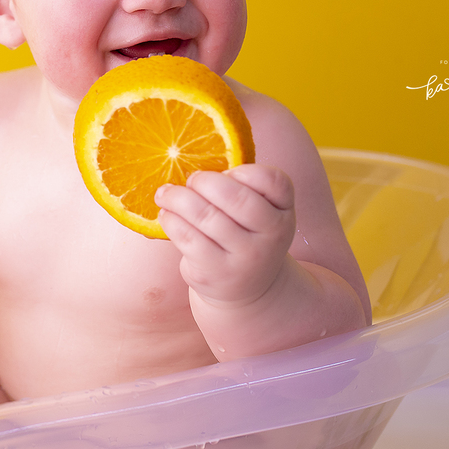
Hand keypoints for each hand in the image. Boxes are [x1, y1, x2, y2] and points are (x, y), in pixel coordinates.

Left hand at [154, 163, 295, 307]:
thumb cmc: (247, 236)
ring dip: (178, 198)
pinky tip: (166, 215)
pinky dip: (171, 220)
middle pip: (236, 198)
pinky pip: (188, 237)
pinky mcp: (216, 272)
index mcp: (284, 212)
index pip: (274, 181)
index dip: (246, 171)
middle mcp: (271, 236)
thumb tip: (191, 158)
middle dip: (205, 181)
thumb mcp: (261, 213)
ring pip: (206, 216)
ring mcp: (245, 257)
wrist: (250, 290)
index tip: (228, 171)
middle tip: (191, 179)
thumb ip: (244, 188)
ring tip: (165, 193)